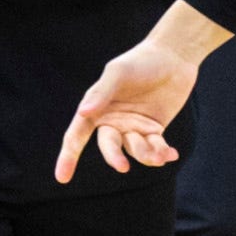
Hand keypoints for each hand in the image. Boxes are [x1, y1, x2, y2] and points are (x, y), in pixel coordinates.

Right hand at [55, 17, 217, 182]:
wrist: (173, 57)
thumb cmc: (140, 61)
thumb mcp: (118, 73)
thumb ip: (101, 93)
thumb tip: (83, 112)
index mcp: (96, 108)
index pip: (77, 135)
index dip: (68, 156)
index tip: (62, 178)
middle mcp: (112, 120)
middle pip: (108, 147)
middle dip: (114, 158)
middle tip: (122, 166)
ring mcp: (133, 127)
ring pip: (134, 150)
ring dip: (145, 154)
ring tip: (160, 153)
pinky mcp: (154, 129)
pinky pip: (154, 148)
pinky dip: (162, 154)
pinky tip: (171, 154)